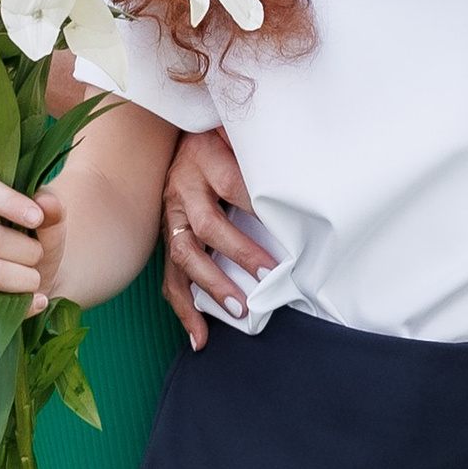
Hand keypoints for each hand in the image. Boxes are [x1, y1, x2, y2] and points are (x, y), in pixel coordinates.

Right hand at [0, 172, 61, 327]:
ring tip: (34, 278)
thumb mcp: (48, 219)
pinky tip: (36, 301)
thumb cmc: (33, 240)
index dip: (8, 202)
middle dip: (29, 252)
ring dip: (26, 279)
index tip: (37, 218)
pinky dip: (17, 307)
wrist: (31, 282)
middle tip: (38, 256)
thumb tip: (46, 203)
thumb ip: (52, 207)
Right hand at [163, 127, 268, 351]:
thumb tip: (300, 171)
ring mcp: (170, 216)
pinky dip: (185, 309)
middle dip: (238, 253)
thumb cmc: (216, 136)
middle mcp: (182, 189)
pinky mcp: (167, 238)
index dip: (256, 207)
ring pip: (184, 255)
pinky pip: (171, 278)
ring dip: (212, 284)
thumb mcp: (235, 132)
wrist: (175, 133)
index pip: (233, 185)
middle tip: (269, 275)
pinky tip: (200, 337)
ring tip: (238, 308)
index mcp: (203, 159)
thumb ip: (259, 150)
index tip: (286, 228)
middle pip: (206, 225)